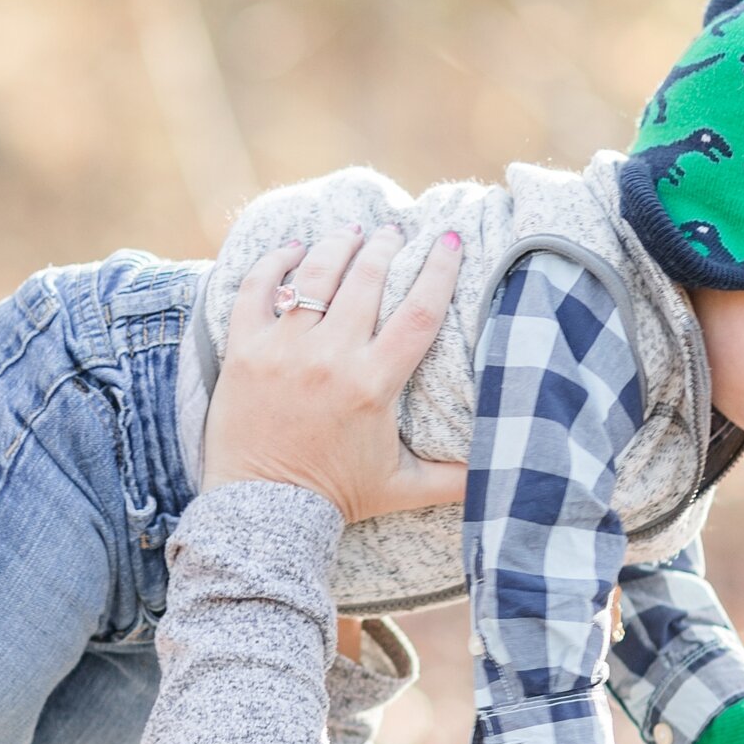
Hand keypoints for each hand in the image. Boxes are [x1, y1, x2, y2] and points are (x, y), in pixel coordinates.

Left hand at [204, 225, 467, 522]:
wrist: (264, 511)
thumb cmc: (335, 498)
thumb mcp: (401, 487)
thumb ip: (453, 479)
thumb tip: (500, 475)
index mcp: (373, 384)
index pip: (418, 312)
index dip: (440, 270)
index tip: (451, 240)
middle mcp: (330, 358)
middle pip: (366, 279)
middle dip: (385, 247)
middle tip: (395, 233)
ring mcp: (283, 350)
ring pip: (316, 275)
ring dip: (337, 245)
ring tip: (352, 232)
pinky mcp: (244, 350)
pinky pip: (257, 288)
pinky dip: (276, 262)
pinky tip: (294, 249)